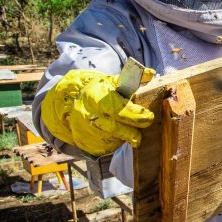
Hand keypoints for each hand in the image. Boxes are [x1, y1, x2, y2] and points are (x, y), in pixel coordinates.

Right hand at [41, 68, 155, 155]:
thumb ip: (133, 80)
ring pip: (112, 140)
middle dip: (133, 133)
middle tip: (140, 134)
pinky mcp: (85, 143)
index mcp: (98, 98)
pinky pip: (105, 147)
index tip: (149, 117)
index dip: (137, 115)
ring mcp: (85, 130)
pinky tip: (115, 137)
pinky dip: (114, 143)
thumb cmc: (97, 91)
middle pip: (116, 129)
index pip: (120, 110)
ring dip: (124, 138)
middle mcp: (90, 115)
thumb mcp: (112, 82)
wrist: (69, 103)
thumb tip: (151, 74)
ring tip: (128, 134)